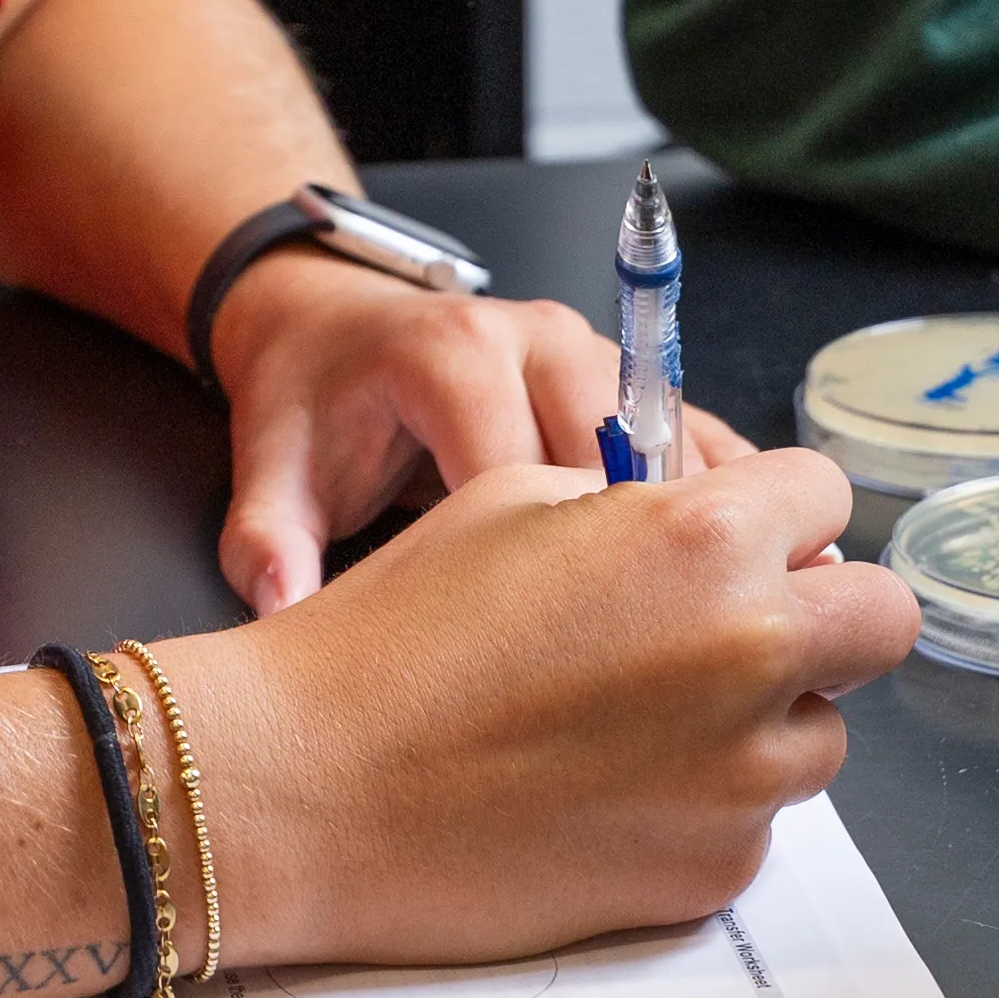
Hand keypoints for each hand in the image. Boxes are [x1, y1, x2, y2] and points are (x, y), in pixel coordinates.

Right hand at [153, 446, 913, 965]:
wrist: (306, 789)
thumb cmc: (390, 639)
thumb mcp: (515, 500)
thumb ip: (643, 507)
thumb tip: (720, 535)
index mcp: (705, 540)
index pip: (827, 496)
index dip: (780, 512)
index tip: (748, 535)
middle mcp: (749, 654)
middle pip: (882, 619)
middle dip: (823, 611)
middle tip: (738, 625)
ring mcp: (742, 778)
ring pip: (822, 732)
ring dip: (762, 717)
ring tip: (639, 721)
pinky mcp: (712, 872)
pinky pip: (753, 822)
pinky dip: (701, 805)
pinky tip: (600, 793)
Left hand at [203, 253, 759, 615]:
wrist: (337, 328)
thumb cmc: (316, 401)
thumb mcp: (274, 466)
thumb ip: (268, 540)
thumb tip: (286, 611)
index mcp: (455, 353)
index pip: (523, 469)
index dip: (543, 572)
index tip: (549, 663)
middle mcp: (537, 340)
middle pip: (623, 458)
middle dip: (635, 565)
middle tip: (639, 669)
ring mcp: (594, 353)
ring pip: (680, 451)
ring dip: (693, 544)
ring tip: (698, 640)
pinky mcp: (630, 377)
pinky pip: (703, 441)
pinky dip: (721, 514)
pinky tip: (730, 589)